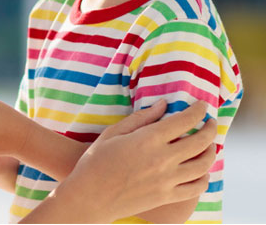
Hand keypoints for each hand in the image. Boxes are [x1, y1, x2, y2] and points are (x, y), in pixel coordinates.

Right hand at [40, 100, 216, 223]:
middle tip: (211, 122)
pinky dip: (204, 178)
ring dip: (211, 152)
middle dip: (210, 129)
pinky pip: (195, 188)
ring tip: (210, 145)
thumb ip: (141, 118)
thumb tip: (163, 104)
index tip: (203, 105)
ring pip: (202, 165)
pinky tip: (202, 171)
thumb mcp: (114, 133)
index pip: (184, 121)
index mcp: (148, 139)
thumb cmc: (96, 160)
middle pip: (199, 142)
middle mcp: (162, 159)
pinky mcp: (167, 196)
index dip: (197, 111)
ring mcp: (167, 180)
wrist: (90, 196)